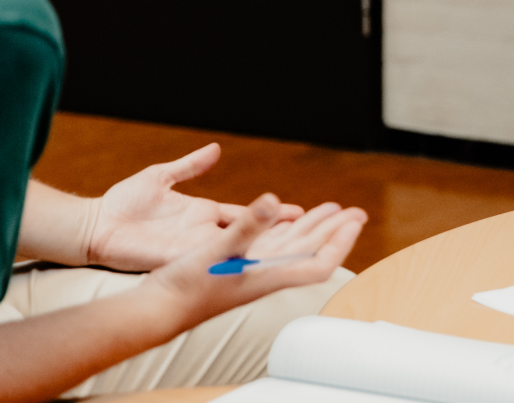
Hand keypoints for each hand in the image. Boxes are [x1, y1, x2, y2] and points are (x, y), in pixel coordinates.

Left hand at [88, 143, 303, 270]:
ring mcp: (194, 247)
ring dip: (267, 249)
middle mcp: (204, 233)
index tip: (304, 213)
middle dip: (282, 234)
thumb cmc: (122, 203)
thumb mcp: (161, 176)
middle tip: (316, 232)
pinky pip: (214, 258)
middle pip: (251, 234)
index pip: (248, 214)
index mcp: (204, 213)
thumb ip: (191, 165)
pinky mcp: (181, 256)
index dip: (275, 213)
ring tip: (300, 248)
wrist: (93, 225)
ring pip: (239, 249)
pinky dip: (238, 258)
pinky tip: (260, 259)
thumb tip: (217, 149)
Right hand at [146, 193, 365, 331]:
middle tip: (357, 211)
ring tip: (332, 209)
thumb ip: (248, 226)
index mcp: (269, 275)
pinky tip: (286, 218)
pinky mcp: (236, 265)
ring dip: (313, 228)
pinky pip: (270, 245)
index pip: (318, 263)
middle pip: (311, 252)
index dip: (339, 243)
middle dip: (335, 231)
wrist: (156, 311)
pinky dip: (284, 229)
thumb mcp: (218, 251)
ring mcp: (251, 270)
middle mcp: (265, 274)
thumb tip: (274, 200)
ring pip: (292, 246)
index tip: (355, 223)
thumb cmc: (185, 289)